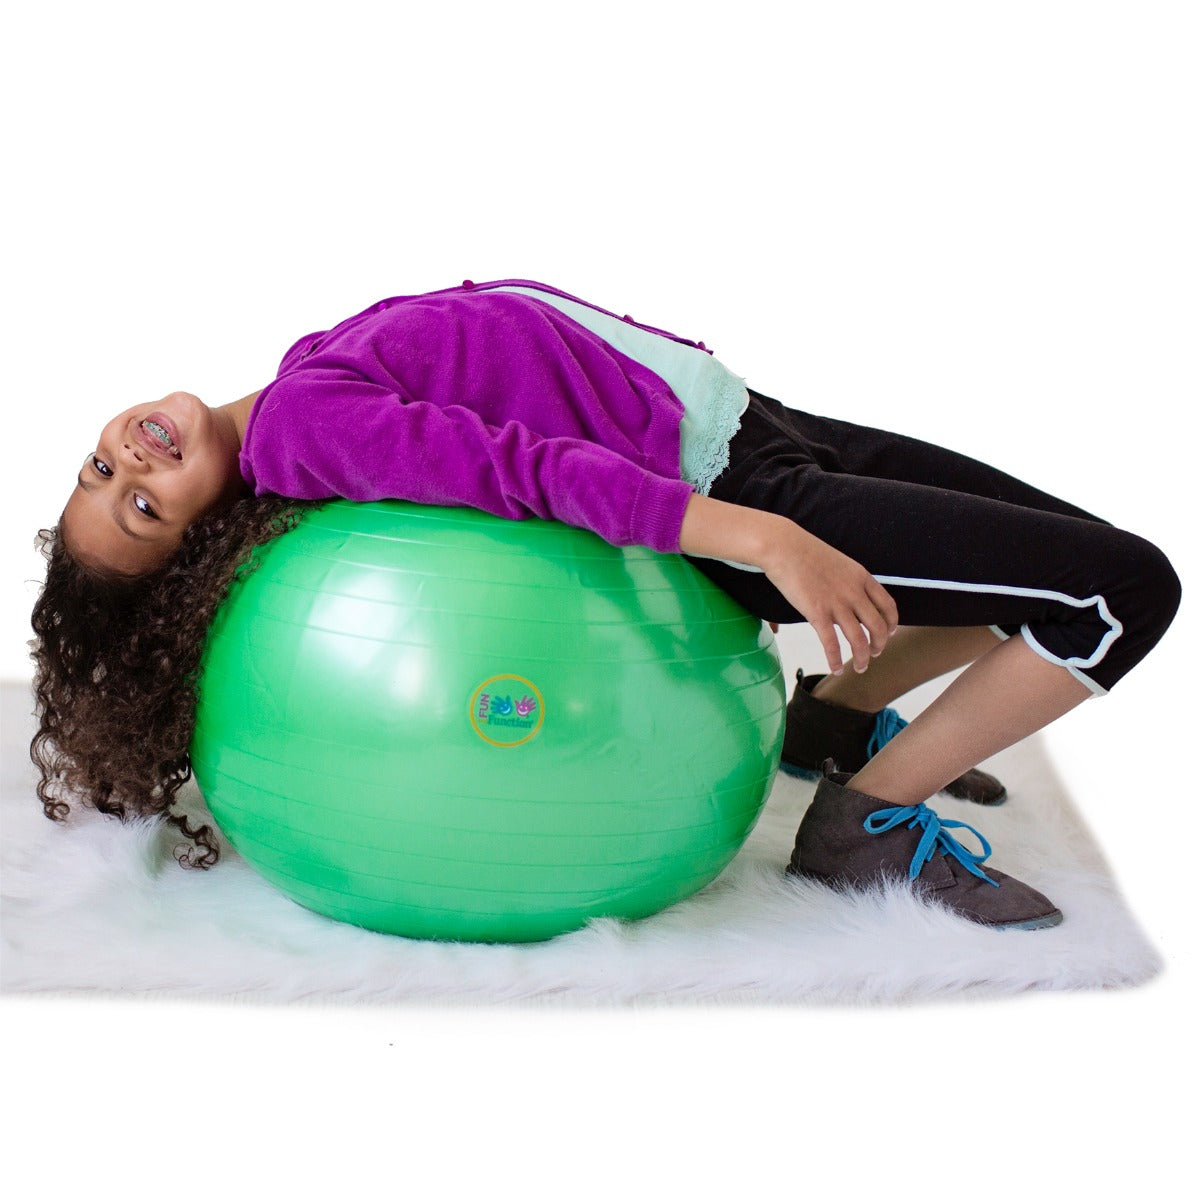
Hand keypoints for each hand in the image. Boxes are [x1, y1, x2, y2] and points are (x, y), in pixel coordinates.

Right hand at [676, 495, 897, 673]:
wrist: (783, 546)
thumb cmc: (803, 551)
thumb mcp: (836, 562)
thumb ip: (844, 580)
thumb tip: (836, 596)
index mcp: (861, 577)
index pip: (887, 605)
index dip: (892, 623)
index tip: (890, 632)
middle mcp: (854, 592)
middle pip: (878, 626)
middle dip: (880, 644)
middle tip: (874, 654)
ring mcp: (837, 603)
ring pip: (860, 640)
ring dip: (862, 658)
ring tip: (859, 667)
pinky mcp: (817, 613)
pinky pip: (832, 644)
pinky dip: (835, 659)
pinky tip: (834, 668)